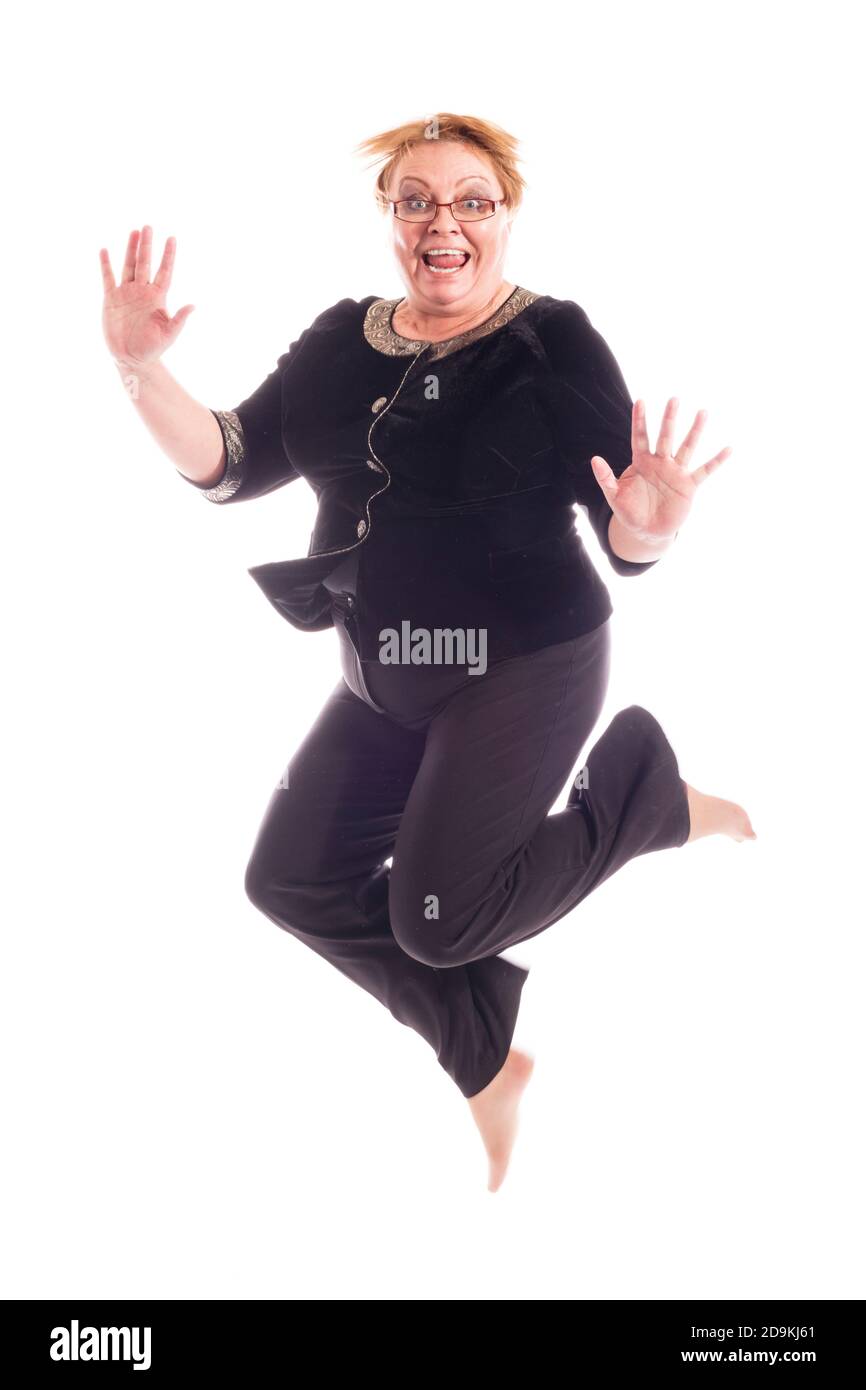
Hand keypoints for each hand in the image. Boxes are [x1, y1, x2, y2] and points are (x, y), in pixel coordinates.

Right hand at [99, 225, 193, 369]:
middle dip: (147, 246)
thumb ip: (179, 319)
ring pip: (129, 266)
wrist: (132, 359)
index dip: (168, 256)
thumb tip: (193, 306)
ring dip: (131, 249)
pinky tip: (105, 250)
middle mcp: (142, 291)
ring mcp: (126, 294)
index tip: (172, 239)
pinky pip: (108, 278)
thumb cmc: (153, 348)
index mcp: (157, 297)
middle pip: (145, 263)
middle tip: (148, 226)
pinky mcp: (111, 299)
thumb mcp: (169, 335)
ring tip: (134, 232)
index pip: (164, 271)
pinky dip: (106, 265)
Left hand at [590, 398, 731, 542]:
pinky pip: (704, 471)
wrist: (647, 531)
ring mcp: (676, 473)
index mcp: (641, 462)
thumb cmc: (630, 512)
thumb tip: (594, 459)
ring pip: (686, 447)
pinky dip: (716, 461)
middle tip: (674, 398)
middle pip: (665, 436)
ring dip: (694, 431)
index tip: (640, 401)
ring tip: (703, 412)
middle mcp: (660, 463)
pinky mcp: (688, 486)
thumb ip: (605, 478)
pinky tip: (729, 449)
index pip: (640, 437)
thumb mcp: (614, 496)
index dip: (639, 420)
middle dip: (669, 418)